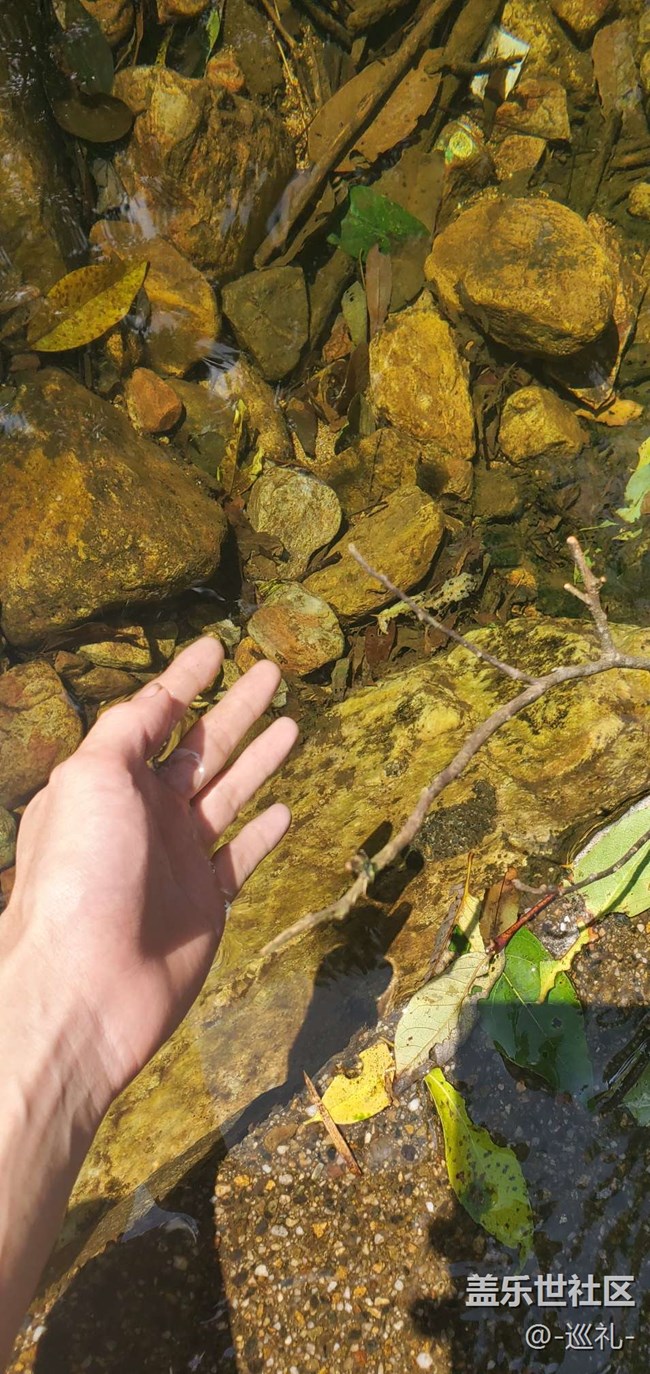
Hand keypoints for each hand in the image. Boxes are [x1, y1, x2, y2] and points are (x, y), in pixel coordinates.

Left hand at [2, 637, 297, 1111]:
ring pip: (228, 793)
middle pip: (201, 747)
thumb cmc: (79, 874)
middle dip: (235, 708)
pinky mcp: (206, 902)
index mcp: (110, 779)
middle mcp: (144, 812)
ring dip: (259, 758)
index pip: (155, 714)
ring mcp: (177, 858)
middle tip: (272, 671)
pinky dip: (263, 831)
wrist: (85, 986)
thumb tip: (154, 698)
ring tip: (293, 723)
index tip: (216, 646)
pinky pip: (241, 856)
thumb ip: (125, 731)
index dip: (185, 679)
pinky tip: (286, 808)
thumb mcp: (90, 778)